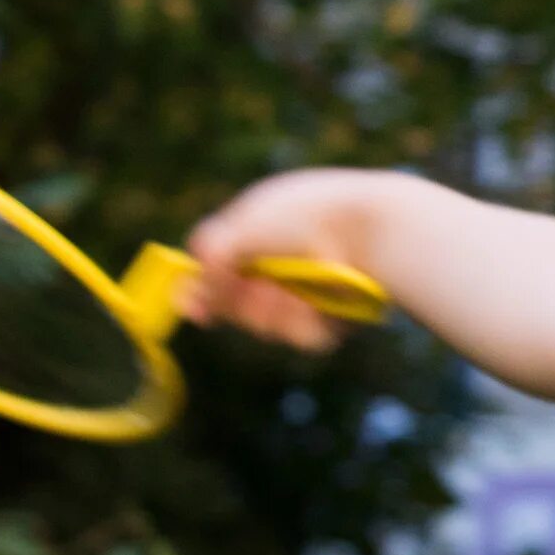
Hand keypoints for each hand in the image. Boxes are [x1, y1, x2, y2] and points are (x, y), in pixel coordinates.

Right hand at [183, 167, 383, 353]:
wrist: (371, 227)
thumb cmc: (305, 217)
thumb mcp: (244, 227)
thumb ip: (210, 256)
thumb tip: (183, 296)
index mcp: (261, 227)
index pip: (218, 267)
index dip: (204, 291)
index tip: (195, 310)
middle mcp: (282, 259)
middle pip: (237, 304)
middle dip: (241, 302)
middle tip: (257, 289)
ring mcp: (308, 290)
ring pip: (267, 325)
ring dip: (272, 311)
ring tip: (292, 291)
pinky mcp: (334, 314)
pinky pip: (304, 337)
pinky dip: (304, 323)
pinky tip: (315, 303)